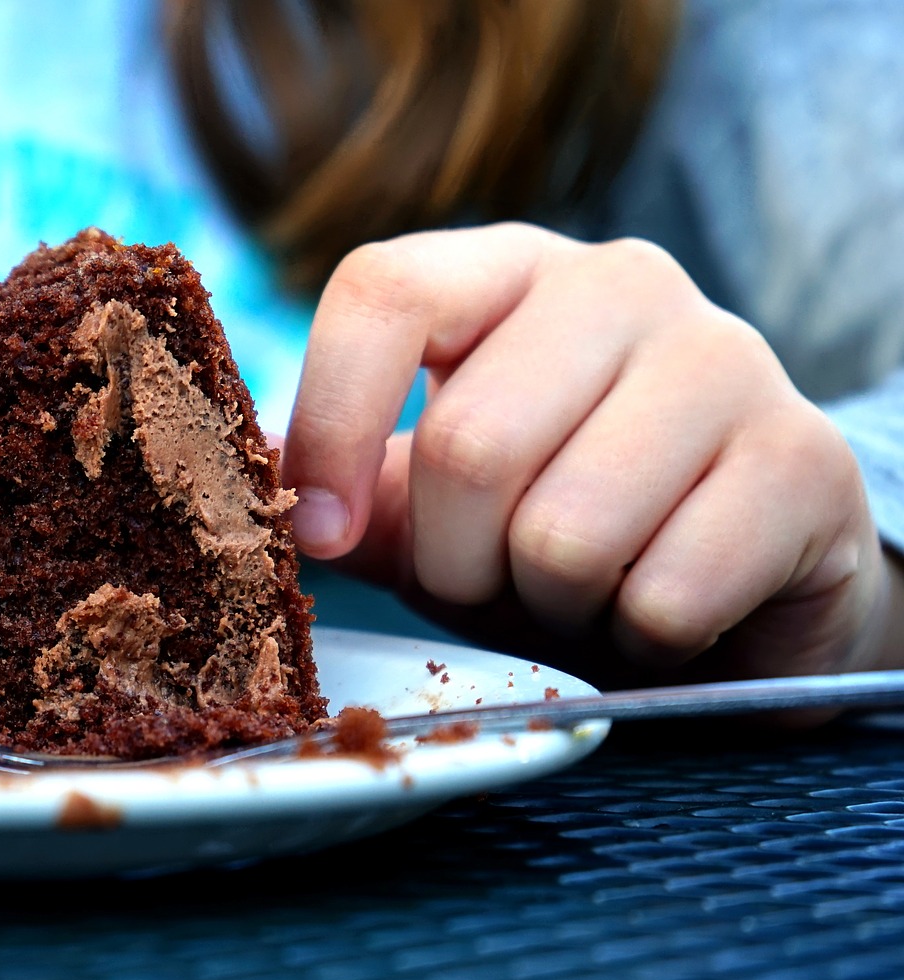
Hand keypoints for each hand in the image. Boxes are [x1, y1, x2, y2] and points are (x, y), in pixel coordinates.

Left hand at [281, 223, 903, 690]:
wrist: (734, 588)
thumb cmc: (554, 528)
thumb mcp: (430, 505)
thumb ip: (342, 486)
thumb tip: (241, 464)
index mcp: (506, 272)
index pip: (383, 289)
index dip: (332, 423)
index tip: (321, 532)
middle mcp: (621, 285)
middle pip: (468, 443)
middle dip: (456, 561)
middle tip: (494, 579)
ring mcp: (727, 360)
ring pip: (565, 532)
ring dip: (549, 606)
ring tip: (582, 588)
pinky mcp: (805, 462)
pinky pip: (663, 596)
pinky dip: (638, 640)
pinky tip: (660, 609)